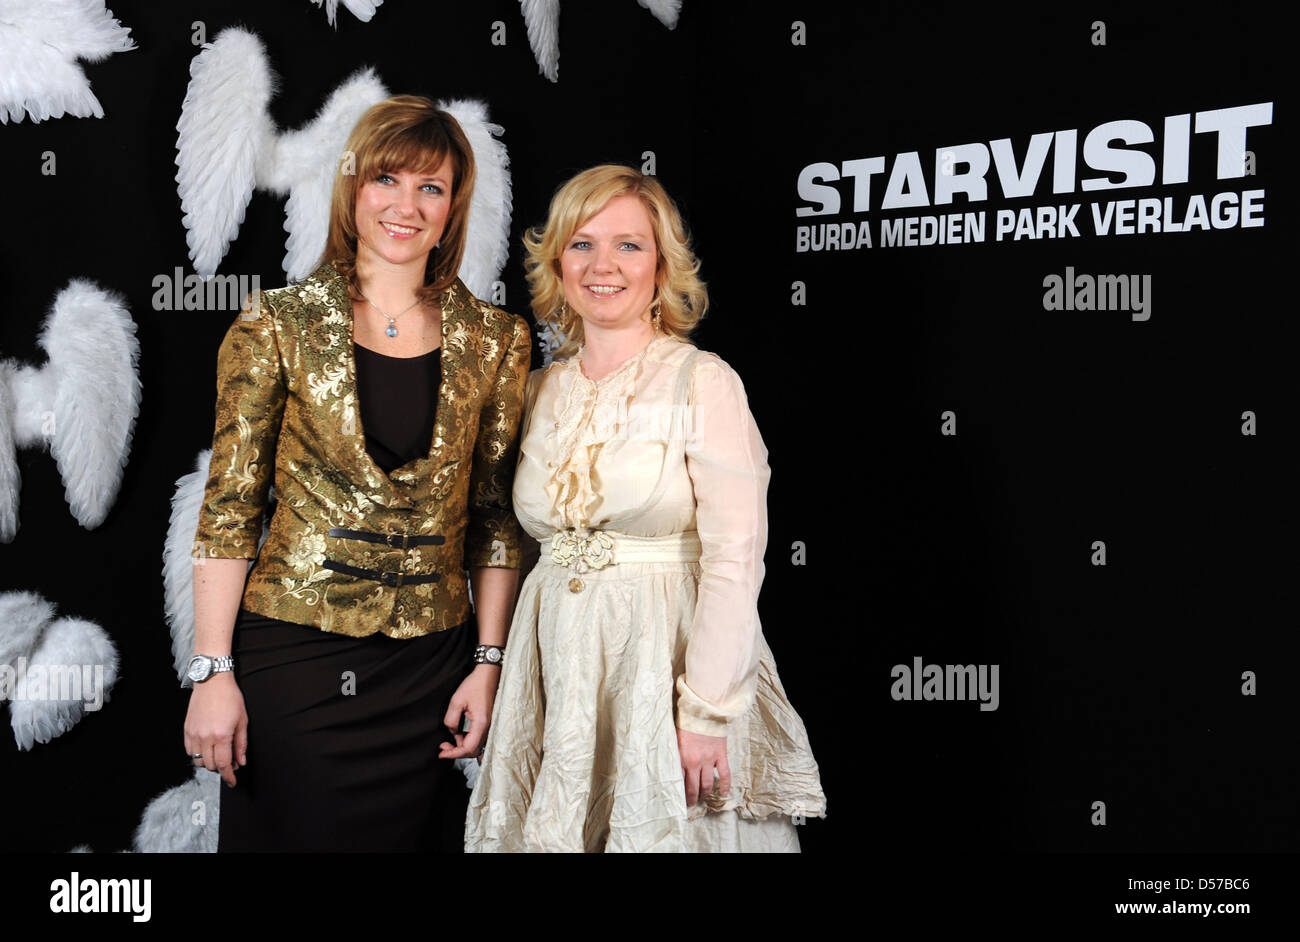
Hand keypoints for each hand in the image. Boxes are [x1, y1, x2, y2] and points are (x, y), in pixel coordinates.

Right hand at [183, 673, 246, 787]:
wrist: (212, 682)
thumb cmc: (230, 698)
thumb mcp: (242, 720)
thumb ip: (241, 744)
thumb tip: (240, 762)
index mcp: (221, 736)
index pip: (223, 765)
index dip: (228, 776)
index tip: (232, 782)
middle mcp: (205, 737)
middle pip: (211, 765)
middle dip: (221, 768)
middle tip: (230, 762)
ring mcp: (194, 734)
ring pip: (199, 761)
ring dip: (209, 762)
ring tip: (218, 753)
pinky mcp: (187, 730)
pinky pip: (190, 752)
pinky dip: (198, 755)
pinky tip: (207, 748)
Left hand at [439, 664, 499, 760]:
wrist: (489, 674)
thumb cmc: (475, 684)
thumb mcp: (457, 701)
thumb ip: (451, 720)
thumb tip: (452, 731)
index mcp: (481, 723)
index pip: (468, 748)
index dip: (454, 754)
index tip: (442, 753)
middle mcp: (488, 727)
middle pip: (473, 750)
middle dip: (457, 751)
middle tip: (443, 746)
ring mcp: (489, 725)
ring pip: (476, 745)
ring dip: (462, 745)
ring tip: (449, 739)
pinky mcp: (488, 722)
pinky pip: (478, 737)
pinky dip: (467, 739)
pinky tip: (459, 733)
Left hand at [677, 726, 729, 806]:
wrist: (703, 709)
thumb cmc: (686, 722)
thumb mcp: (674, 738)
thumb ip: (674, 753)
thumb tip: (670, 766)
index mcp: (682, 758)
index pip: (680, 781)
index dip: (680, 792)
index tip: (678, 799)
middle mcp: (695, 762)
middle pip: (694, 787)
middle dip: (692, 798)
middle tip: (691, 804)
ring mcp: (710, 759)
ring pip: (708, 784)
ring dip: (705, 793)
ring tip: (703, 798)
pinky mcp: (721, 755)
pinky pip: (725, 774)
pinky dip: (725, 786)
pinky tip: (723, 794)